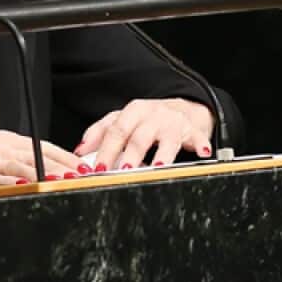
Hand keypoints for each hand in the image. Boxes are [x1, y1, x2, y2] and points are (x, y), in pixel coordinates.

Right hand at [0, 130, 85, 192]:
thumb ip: (19, 157)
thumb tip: (50, 168)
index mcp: (9, 141)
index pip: (46, 148)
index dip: (68, 158)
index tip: (86, 169)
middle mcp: (1, 148)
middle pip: (39, 157)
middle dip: (64, 168)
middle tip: (84, 178)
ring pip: (22, 167)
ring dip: (44, 175)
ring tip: (63, 182)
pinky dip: (10, 184)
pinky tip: (23, 188)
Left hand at [77, 98, 213, 169]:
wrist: (183, 108)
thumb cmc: (149, 119)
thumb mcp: (123, 120)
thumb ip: (101, 133)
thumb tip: (79, 151)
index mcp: (133, 112)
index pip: (116, 130)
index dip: (106, 150)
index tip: (98, 168)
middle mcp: (153, 115)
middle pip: (139, 136)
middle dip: (131, 156)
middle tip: (123, 173)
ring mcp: (174, 122)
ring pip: (167, 139)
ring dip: (162, 154)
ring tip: (157, 167)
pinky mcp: (194, 130)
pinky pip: (198, 137)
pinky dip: (200, 144)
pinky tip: (202, 153)